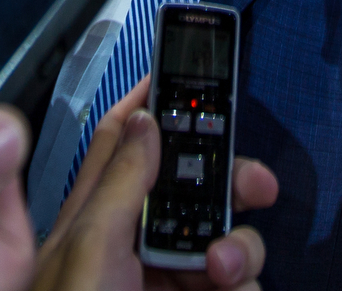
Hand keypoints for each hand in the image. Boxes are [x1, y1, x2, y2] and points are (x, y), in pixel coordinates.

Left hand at [35, 78, 276, 290]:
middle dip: (230, 183)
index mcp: (95, 216)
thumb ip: (119, 183)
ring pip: (225, 242)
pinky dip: (247, 288)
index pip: (127, 139)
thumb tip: (146, 118)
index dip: (157, 101)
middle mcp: (132, 247)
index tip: (194, 73)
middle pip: (193, 188)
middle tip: (252, 186)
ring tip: (224, 275)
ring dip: (240, 250)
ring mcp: (165, 286)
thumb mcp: (90, 250)